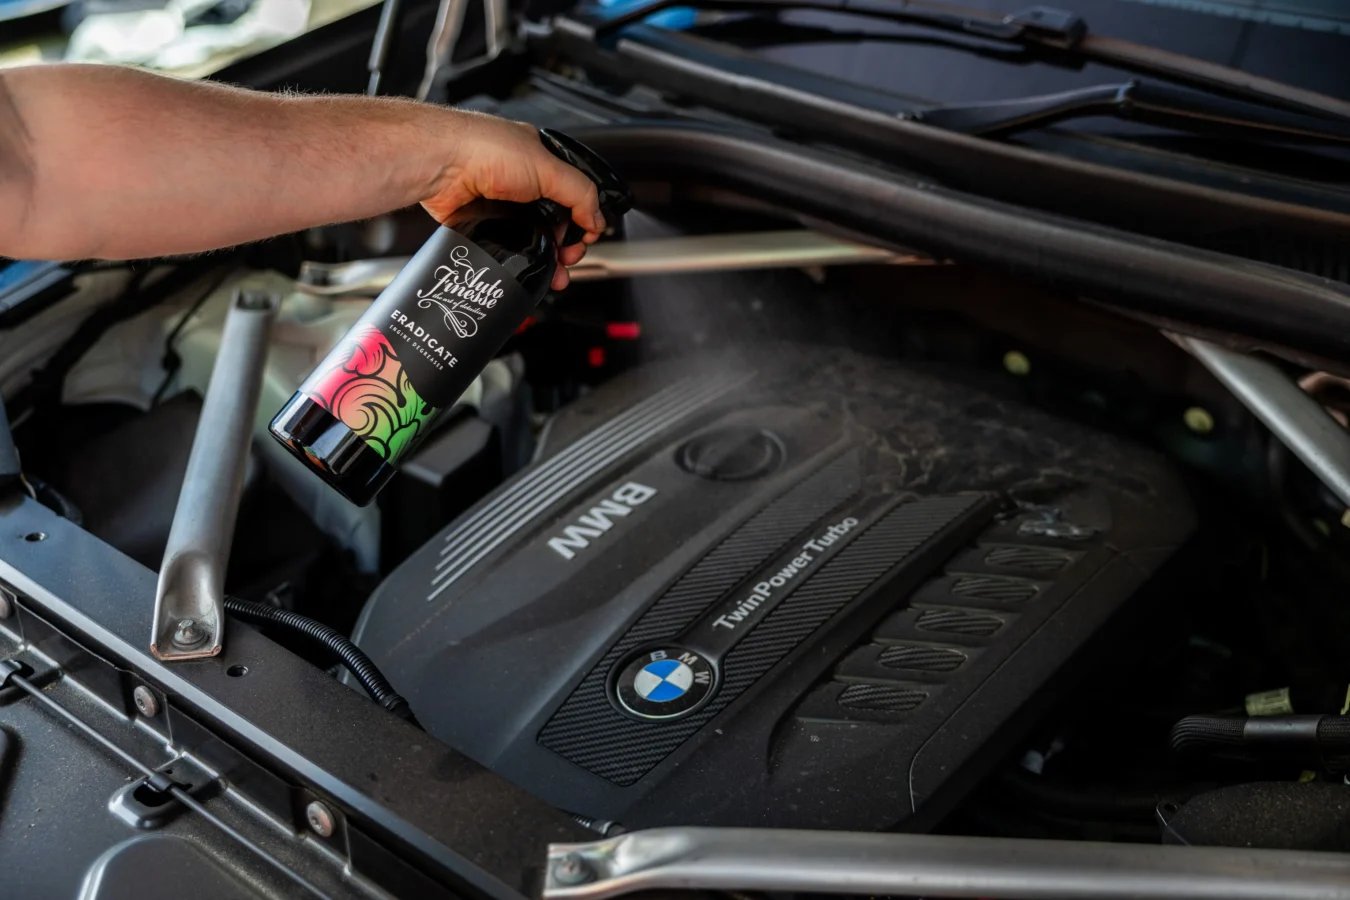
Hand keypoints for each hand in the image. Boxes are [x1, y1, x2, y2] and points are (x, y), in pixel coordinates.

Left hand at [421, 111, 604, 290]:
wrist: (442, 163)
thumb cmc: (485, 148)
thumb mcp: (548, 167)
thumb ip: (580, 193)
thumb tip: (597, 219)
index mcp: (540, 161)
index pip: (573, 195)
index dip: (584, 218)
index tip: (587, 237)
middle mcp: (520, 182)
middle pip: (555, 222)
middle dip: (567, 245)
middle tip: (570, 257)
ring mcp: (501, 205)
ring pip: (532, 239)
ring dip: (547, 259)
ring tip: (555, 273)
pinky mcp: (482, 223)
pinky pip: (507, 248)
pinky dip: (519, 262)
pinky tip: (529, 271)